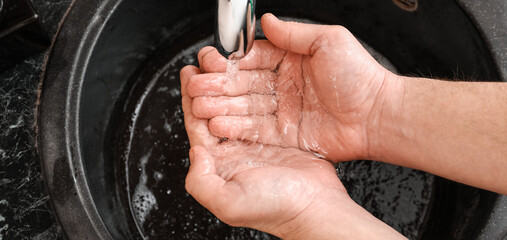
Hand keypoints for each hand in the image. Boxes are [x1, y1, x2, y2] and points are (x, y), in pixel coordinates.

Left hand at [181, 65, 404, 238]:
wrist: (315, 207)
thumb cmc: (276, 209)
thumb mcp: (229, 203)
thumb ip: (201, 182)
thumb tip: (196, 152)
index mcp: (219, 164)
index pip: (197, 126)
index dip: (190, 100)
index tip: (189, 74)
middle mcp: (236, 151)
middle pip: (215, 111)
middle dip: (208, 85)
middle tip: (205, 61)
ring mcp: (257, 141)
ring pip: (238, 105)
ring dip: (230, 84)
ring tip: (225, 62)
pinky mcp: (279, 135)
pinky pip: (261, 107)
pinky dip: (254, 90)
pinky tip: (252, 75)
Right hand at [187, 14, 394, 162]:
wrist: (378, 115)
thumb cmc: (360, 76)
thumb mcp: (329, 41)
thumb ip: (294, 33)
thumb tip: (265, 20)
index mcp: (290, 61)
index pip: (252, 59)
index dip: (230, 62)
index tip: (211, 63)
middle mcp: (283, 86)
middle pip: (243, 85)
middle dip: (218, 86)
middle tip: (196, 86)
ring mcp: (283, 111)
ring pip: (245, 107)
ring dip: (220, 107)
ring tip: (199, 106)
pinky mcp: (285, 135)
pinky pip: (256, 131)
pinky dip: (236, 128)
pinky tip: (218, 124)